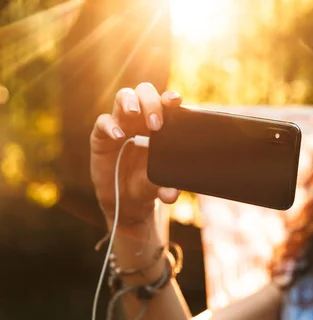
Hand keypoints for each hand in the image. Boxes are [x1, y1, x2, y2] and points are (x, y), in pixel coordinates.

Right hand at [90, 83, 181, 227]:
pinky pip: (103, 122)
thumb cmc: (147, 184)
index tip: (176, 102)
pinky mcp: (102, 135)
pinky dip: (110, 125)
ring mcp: (121, 124)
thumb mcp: (159, 186)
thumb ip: (166, 187)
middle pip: (144, 92)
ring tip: (134, 112)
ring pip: (123, 96)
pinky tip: (118, 135)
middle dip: (151, 102)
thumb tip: (172, 195)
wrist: (125, 200)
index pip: (165, 102)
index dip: (170, 98)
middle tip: (156, 124)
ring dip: (129, 101)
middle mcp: (141, 119)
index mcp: (160, 124)